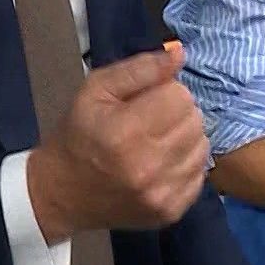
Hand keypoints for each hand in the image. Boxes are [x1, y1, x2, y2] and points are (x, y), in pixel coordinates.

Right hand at [27, 47, 208, 239]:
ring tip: (158, 140)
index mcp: (125, 132)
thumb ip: (140, 69)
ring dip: (185, 138)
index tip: (146, 100)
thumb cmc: (79, 134)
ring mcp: (161, 194)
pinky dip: (186, 164)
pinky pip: (200, 175)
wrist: (63, 193)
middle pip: (194, 120)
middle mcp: (147, 166)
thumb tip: (179, 53)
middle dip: (177, 112)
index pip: (179, 96)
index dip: (165, 91)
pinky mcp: (170, 212)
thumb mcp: (96, 90)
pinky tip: (163, 163)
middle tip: (152, 119)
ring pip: (202, 147)